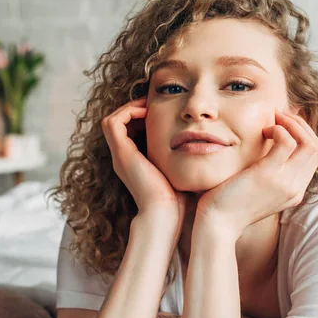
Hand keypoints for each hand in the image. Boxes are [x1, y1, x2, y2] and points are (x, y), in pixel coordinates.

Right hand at [101, 97, 188, 240]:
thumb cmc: (179, 198)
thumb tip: (205, 144)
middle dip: (136, 110)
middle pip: (119, 124)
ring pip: (113, 120)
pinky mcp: (121, 153)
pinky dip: (128, 112)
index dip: (142, 116)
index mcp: (134, 162)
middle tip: (155, 103)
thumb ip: (184, 157)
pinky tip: (149, 111)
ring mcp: (120, 156)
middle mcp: (123, 158)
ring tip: (151, 104)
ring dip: (130, 108)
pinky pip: (113, 123)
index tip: (161, 109)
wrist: (166, 214)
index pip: (130, 130)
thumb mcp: (181, 171)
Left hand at [194, 111, 317, 241]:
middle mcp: (295, 188)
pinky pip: (287, 142)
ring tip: (273, 119)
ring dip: (292, 124)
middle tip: (279, 116)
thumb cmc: (228, 204)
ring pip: (309, 143)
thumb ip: (267, 173)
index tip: (283, 124)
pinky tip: (263, 131)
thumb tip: (266, 147)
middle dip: (300, 125)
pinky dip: (278, 129)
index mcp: (294, 192)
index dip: (303, 135)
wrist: (217, 224)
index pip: (314, 157)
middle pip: (317, 148)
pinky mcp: (268, 175)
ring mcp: (284, 183)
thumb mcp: (255, 189)